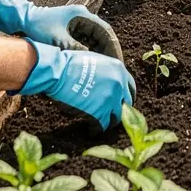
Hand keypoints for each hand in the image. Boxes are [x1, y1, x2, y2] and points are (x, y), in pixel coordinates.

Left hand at [0, 0, 122, 60]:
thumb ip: (75, 49)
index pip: (105, 31)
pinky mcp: (72, 30)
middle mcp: (84, 17)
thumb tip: (91, 61)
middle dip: (109, 52)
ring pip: (96, 39)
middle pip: (103, 35)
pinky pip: (87, 41)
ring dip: (101, 53)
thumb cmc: (39, 26)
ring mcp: (78, 23)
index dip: (113, 47)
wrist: (23, 19)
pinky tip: (92, 65)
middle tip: (115, 69)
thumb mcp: (58, 41)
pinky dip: (91, 53)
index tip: (118, 61)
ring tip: (106, 70)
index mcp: (82, 15)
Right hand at [19, 42, 135, 129]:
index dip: (126, 96)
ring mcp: (111, 100)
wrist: (60, 72)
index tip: (122, 102)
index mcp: (119, 70)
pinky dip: (96, 130)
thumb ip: (106, 71)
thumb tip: (106, 81)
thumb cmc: (71, 64)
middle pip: (127, 104)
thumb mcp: (96, 60)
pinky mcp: (99, 113)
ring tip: (101, 124)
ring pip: (116, 117)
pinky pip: (102, 126)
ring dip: (109, 122)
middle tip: (112, 115)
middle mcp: (119, 85)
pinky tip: (91, 130)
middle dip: (120, 110)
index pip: (131, 87)